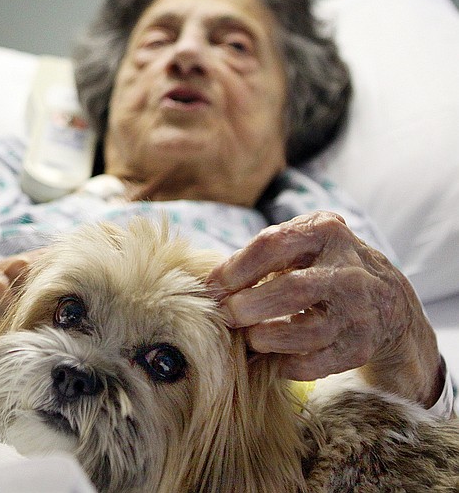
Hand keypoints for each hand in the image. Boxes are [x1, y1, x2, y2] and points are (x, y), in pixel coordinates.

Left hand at [206, 211, 441, 407]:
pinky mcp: (360, 347)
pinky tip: (269, 360)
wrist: (388, 301)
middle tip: (227, 316)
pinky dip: (285, 366)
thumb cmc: (322, 267)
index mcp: (325, 232)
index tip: (213, 287)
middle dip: (250, 306)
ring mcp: (359, 311)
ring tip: (249, 338)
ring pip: (307, 332)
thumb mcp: (301, 244)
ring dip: (266, 338)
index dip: (236, 268)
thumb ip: (261, 254)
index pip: (273, 244)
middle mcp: (348, 270)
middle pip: (292, 290)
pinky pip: (316, 364)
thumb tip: (210, 285)